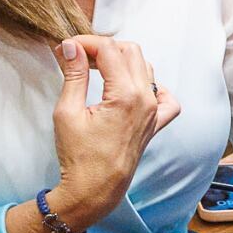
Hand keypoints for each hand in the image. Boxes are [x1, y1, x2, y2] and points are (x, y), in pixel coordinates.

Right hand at [49, 34, 179, 232]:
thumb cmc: (79, 156)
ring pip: (145, 68)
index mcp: (126, 95)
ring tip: (96, 70)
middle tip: (79, 57)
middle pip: (130, 51)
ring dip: (122, 62)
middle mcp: (147, 100)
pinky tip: (131, 88)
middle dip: (103, 48)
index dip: (85, 42)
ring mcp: (155, 112)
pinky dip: (151, 85)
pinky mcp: (156, 123)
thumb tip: (71, 47)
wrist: (94, 190)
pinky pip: (165, 96)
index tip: (67, 47)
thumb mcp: (67, 112)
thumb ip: (74, 75)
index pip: (109, 49)